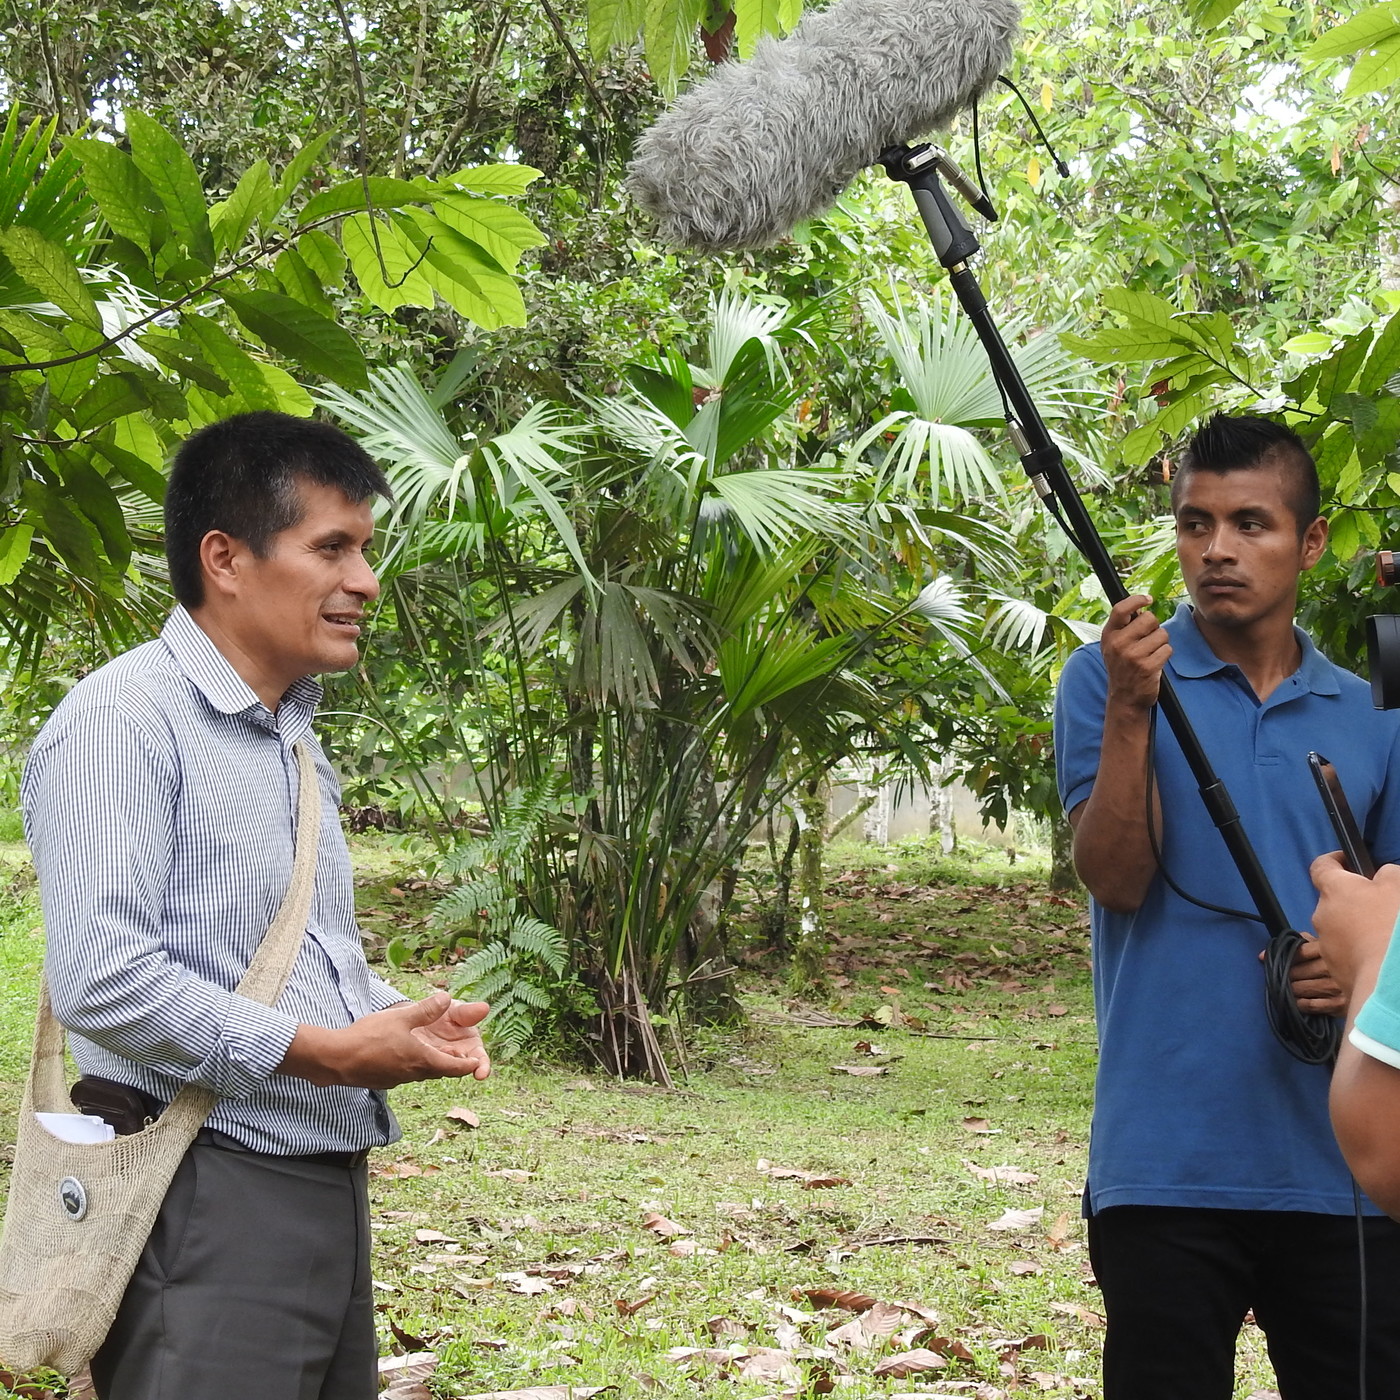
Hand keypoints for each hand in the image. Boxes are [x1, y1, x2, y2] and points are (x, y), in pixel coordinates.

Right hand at [280, 992, 492, 1089]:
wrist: (336, 1060)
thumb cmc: (369, 1037)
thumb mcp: (401, 1017)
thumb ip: (425, 1010)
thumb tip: (447, 998)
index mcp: (422, 1060)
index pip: (454, 1068)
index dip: (468, 1065)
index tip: (478, 1064)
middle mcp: (412, 1074)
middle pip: (439, 1071)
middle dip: (453, 1065)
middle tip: (463, 1058)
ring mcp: (397, 1080)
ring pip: (421, 1073)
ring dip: (432, 1065)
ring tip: (437, 1055)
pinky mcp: (383, 1080)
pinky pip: (405, 1074)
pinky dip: (413, 1065)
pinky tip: (405, 1056)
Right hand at [1101, 594, 1170, 711]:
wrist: (1124, 698)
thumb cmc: (1122, 668)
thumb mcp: (1113, 646)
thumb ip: (1124, 627)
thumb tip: (1143, 608)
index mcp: (1109, 635)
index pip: (1121, 609)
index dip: (1137, 600)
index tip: (1148, 599)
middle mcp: (1118, 644)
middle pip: (1149, 619)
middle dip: (1154, 627)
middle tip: (1148, 639)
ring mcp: (1133, 656)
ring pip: (1162, 634)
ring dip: (1161, 643)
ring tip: (1150, 654)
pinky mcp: (1147, 667)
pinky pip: (1167, 649)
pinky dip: (1164, 655)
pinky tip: (1155, 663)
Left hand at [1265, 936, 1346, 1017]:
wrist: (1377, 980)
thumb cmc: (1348, 959)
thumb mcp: (1331, 945)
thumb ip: (1311, 941)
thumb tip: (1289, 940)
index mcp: (1328, 950)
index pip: (1298, 953)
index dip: (1280, 956)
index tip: (1263, 959)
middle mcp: (1331, 968)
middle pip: (1297, 972)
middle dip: (1285, 974)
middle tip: (1275, 977)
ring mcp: (1335, 987)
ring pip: (1302, 988)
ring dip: (1290, 989)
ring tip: (1284, 989)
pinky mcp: (1340, 1004)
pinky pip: (1314, 1005)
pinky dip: (1301, 1004)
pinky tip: (1296, 1002)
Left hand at [1310, 852, 1399, 1001]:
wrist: (1387, 977)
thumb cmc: (1392, 925)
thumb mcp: (1397, 886)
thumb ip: (1387, 874)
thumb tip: (1380, 876)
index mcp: (1334, 889)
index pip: (1321, 866)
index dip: (1333, 860)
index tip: (1346, 860)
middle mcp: (1322, 914)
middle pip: (1334, 900)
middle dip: (1353, 900)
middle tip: (1380, 906)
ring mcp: (1325, 943)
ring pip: (1339, 928)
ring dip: (1356, 927)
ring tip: (1383, 934)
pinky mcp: (1334, 967)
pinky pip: (1345, 952)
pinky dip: (1359, 950)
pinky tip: (1379, 954)